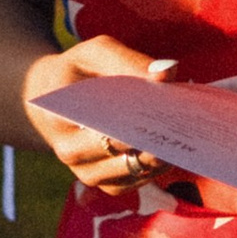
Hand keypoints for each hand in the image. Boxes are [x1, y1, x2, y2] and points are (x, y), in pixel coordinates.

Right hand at [24, 34, 169, 194]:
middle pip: (121, 152)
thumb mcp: (94, 53)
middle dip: (154, 138)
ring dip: (161, 155)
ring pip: (132, 171)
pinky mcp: (106, 183)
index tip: (166, 108)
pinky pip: (137, 181)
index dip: (137, 120)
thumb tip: (167, 74)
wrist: (51, 96)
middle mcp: (69, 153)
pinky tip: (174, 146)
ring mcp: (87, 173)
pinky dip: (158, 166)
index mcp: (60, 119)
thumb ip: (129, 60)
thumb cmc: (78, 70)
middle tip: (185, 123)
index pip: (103, 125)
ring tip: (184, 134)